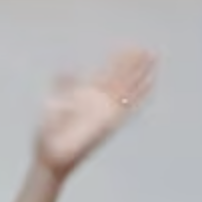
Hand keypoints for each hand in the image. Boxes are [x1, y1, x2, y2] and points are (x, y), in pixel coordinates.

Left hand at [35, 48, 156, 178]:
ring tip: (152, 59)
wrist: (51, 155)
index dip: (117, 61)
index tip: (128, 47)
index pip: (106, 74)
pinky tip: (150, 84)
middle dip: (133, 64)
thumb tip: (66, 69)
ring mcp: (105, 111)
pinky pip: (129, 107)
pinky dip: (140, 95)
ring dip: (140, 74)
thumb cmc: (49, 134)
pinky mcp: (109, 123)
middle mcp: (99, 102)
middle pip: (120, 79)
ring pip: (128, 88)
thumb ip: (62, 86)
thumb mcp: (53, 105)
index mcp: (85, 95)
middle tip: (146, 49)